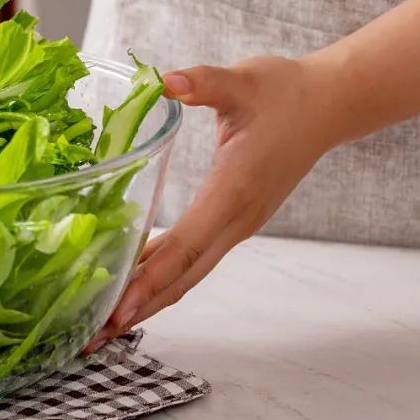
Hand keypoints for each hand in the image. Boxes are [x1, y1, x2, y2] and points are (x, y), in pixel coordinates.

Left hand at [83, 56, 340, 353]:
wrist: (327, 105)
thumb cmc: (285, 92)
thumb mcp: (243, 81)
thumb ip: (204, 83)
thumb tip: (167, 81)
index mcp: (233, 192)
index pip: (186, 246)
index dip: (150, 279)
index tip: (118, 309)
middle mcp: (235, 220)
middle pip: (182, 277)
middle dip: (137, 310)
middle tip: (92, 338)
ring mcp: (236, 225)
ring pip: (186, 275)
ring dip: (146, 302)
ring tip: (102, 328)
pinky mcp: (232, 221)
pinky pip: (191, 259)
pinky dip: (160, 278)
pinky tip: (130, 286)